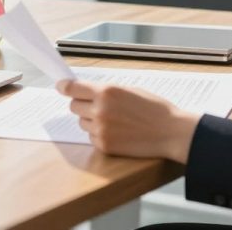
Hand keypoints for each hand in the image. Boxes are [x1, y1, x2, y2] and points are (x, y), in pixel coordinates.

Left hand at [56, 79, 200, 162]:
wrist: (170, 132)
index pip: (73, 88)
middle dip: (82, 104)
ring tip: (113, 120)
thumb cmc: (154, 109)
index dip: (64, 87)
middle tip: (95, 105)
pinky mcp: (104, 145)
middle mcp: (100, 109)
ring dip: (91, 120)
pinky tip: (117, 132)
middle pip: (74, 106)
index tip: (60, 86)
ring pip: (82, 122)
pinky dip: (99, 134)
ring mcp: (101, 129)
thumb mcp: (129, 90)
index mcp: (106, 91)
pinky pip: (91, 137)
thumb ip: (106, 91)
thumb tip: (85, 90)